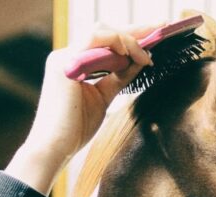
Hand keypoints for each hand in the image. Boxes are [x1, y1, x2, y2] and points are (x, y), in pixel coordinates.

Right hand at [5, 26, 155, 194]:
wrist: (54, 148)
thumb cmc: (74, 130)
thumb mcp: (103, 98)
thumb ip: (118, 78)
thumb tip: (140, 61)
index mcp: (73, 64)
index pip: (104, 42)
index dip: (130, 38)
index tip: (154, 38)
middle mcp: (66, 56)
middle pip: (104, 32)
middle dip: (134, 30)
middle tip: (161, 29)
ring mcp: (64, 58)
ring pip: (101, 32)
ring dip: (128, 39)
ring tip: (146, 54)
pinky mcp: (64, 63)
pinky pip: (94, 40)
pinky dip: (116, 43)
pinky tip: (131, 54)